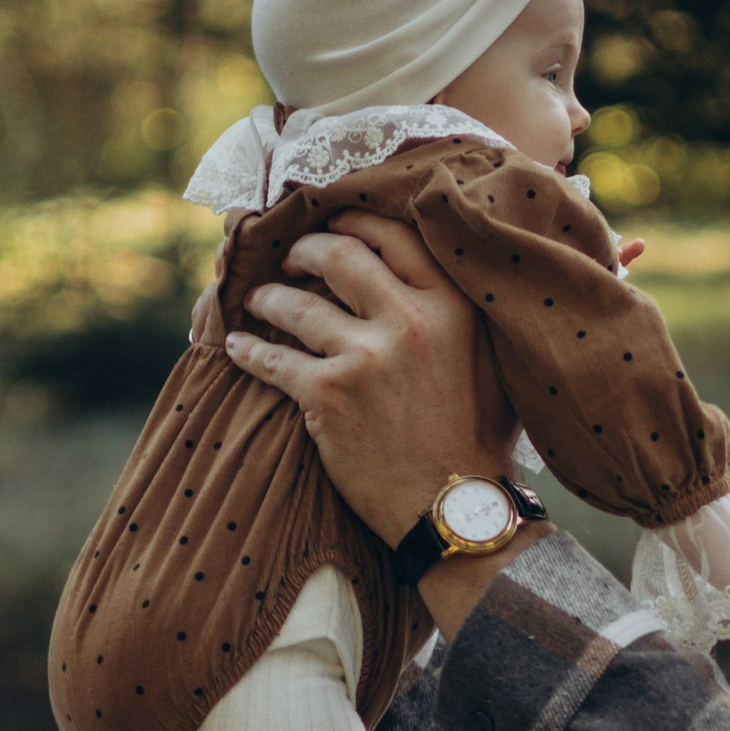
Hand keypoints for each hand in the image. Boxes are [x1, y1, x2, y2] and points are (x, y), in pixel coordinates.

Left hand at [223, 214, 506, 547]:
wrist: (456, 509)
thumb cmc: (478, 440)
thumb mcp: (491, 360)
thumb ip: (462, 312)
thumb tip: (435, 276)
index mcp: (452, 304)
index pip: (394, 235)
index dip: (355, 221)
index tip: (334, 224)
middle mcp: (409, 320)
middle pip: (339, 255)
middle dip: (305, 250)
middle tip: (290, 259)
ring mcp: (364, 356)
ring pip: (297, 304)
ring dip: (269, 298)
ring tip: (257, 300)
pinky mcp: (329, 395)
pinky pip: (274, 360)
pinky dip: (250, 351)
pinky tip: (238, 347)